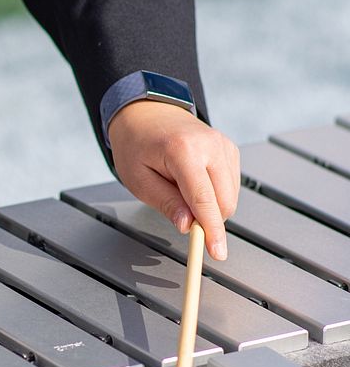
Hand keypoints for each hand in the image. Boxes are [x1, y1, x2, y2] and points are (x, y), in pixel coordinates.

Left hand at [108, 101, 239, 259]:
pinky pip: (231, 184)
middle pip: (224, 201)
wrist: (147, 113)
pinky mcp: (230, 148)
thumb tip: (188, 226)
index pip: (204, 199)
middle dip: (208, 219)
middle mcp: (211, 145)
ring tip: (179, 188)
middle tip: (181, 217)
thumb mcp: (139, 179)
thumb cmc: (137, 146)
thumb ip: (166, 203)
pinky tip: (193, 183)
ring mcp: (224, 145)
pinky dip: (215, 194)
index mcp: (183, 151)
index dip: (212, 230)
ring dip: (211, 206)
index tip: (217, 253)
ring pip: (230, 196)